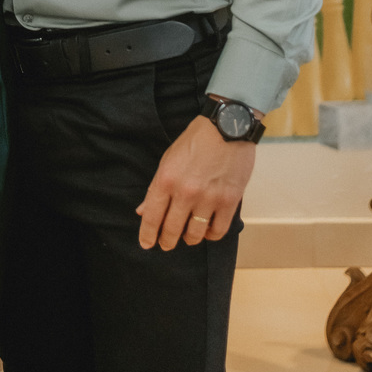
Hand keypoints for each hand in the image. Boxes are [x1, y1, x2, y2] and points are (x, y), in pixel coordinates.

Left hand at [135, 116, 256, 250]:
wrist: (227, 126)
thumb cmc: (196, 141)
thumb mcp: (169, 159)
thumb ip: (156, 188)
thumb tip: (143, 211)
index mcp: (166, 179)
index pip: (152, 217)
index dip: (147, 235)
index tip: (146, 244)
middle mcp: (185, 192)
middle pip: (172, 230)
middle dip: (166, 241)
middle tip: (167, 244)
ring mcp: (209, 198)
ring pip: (195, 234)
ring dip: (190, 239)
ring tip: (189, 236)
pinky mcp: (229, 201)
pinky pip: (218, 231)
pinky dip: (211, 235)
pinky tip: (208, 230)